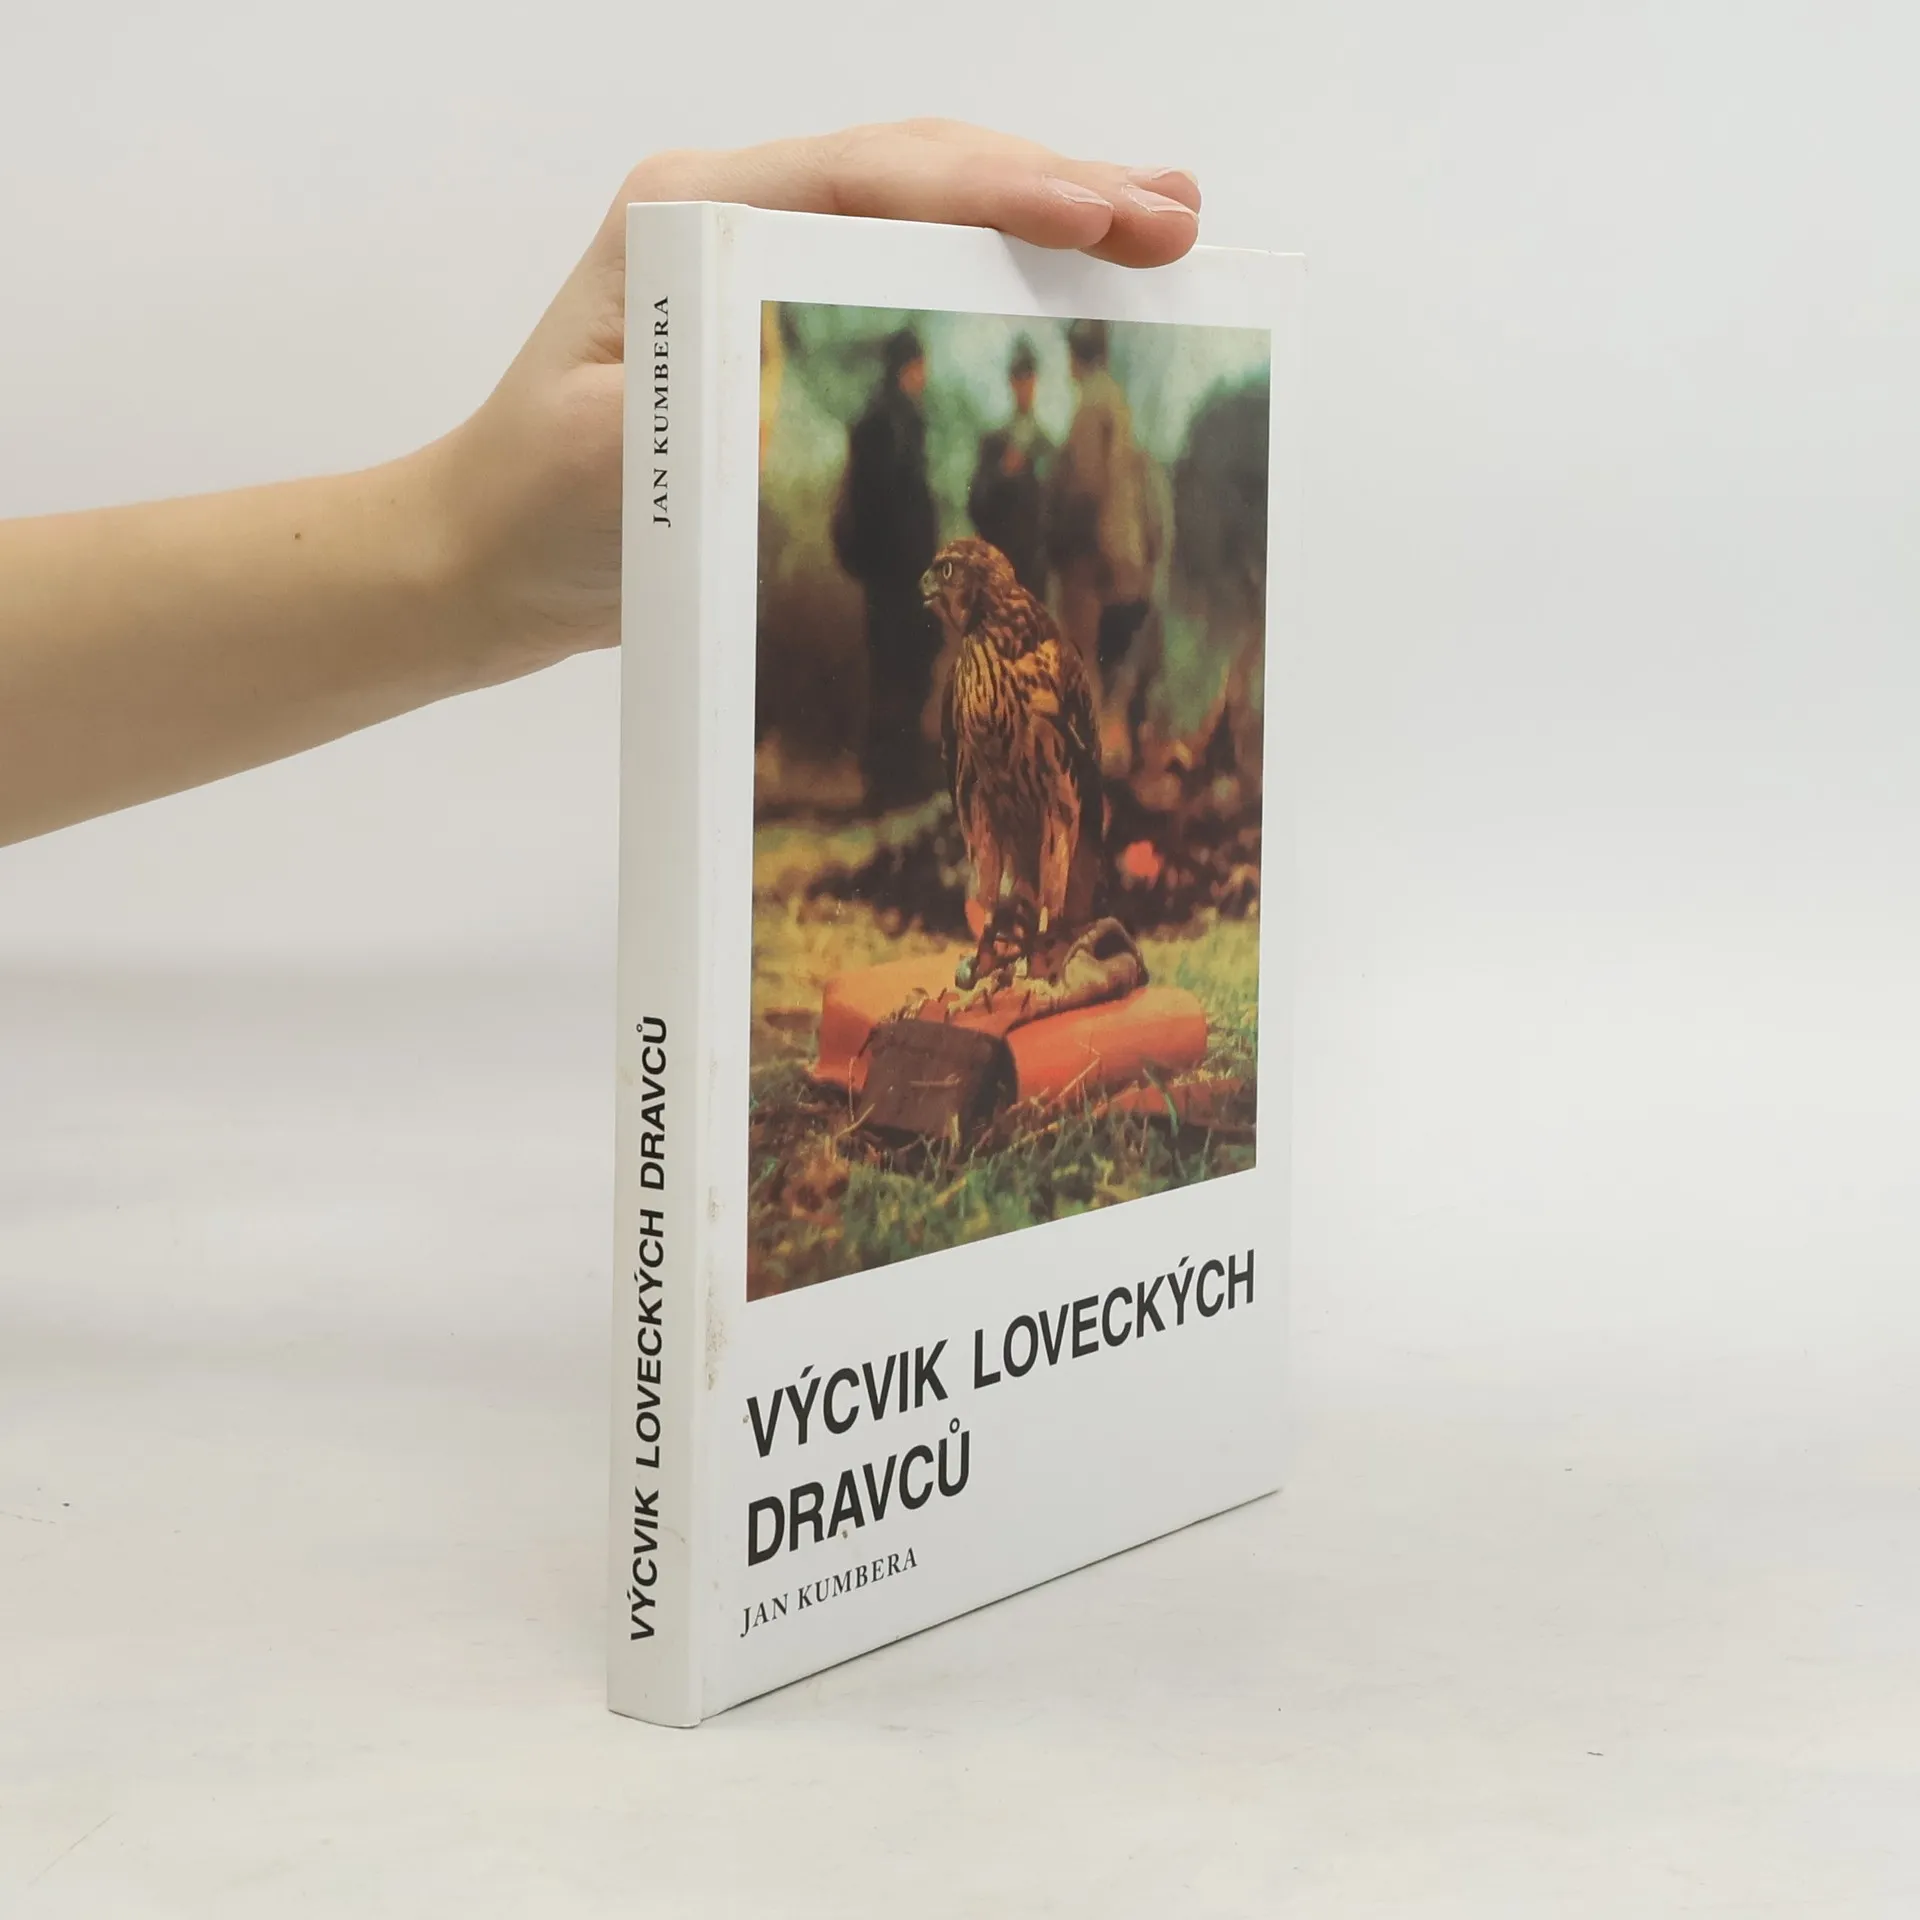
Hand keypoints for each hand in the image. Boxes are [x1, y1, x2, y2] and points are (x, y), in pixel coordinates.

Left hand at [435, 120, 1200, 677]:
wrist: (489, 555)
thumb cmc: (537, 512)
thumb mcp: (615, 469)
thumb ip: (715, 419)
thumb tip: (841, 397)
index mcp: (685, 220)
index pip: (865, 180)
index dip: (993, 190)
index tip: (1098, 216)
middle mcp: (728, 215)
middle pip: (915, 171)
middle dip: (1052, 187)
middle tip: (1174, 219)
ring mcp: (759, 259)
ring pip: (924, 208)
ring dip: (1044, 214)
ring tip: (1158, 226)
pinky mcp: (785, 318)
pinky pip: (908, 273)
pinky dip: (997, 273)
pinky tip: (1071, 280)